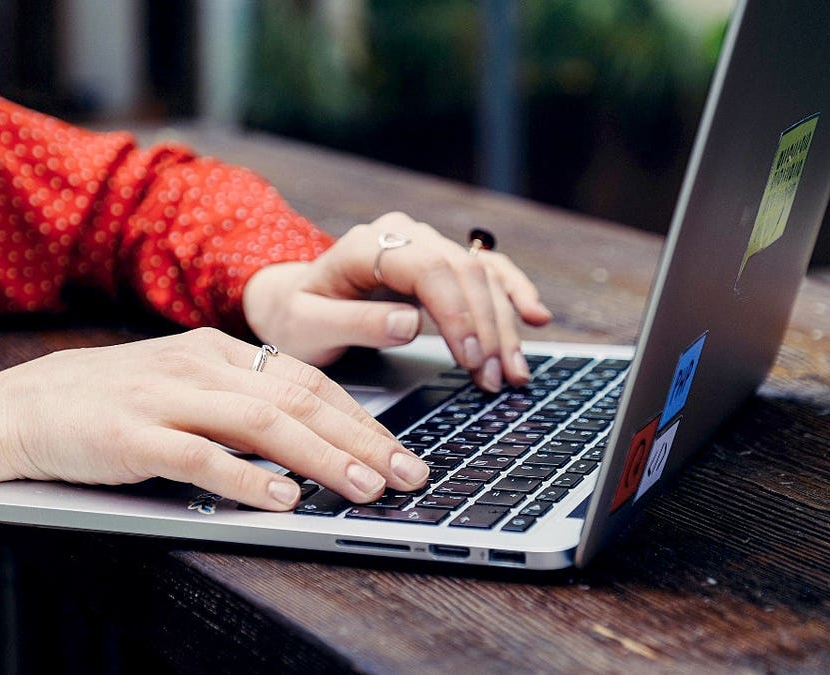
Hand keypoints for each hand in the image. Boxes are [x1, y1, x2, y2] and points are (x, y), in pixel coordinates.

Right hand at [0, 328, 429, 511]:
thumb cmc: (110, 403)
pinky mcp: (132, 438)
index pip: (306, 381)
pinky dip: (243, 478)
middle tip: (406, 474)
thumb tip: (308, 438)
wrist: (17, 407)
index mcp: (216, 351)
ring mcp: (165, 399)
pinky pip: (197, 457)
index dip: (360, 416)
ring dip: (320, 457)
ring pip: (260, 423)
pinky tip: (281, 498)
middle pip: (297, 400)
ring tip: (363, 487)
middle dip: (361, 438)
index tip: (401, 449)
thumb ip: (238, 403)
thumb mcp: (182, 385)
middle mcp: (199, 367)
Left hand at [242, 212, 551, 390]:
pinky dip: (513, 293)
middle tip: (493, 378)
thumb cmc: (297, 316)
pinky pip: (487, 271)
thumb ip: (354, 324)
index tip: (469, 357)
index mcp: (367, 245)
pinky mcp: (441, 264)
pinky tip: (535, 317)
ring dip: (504, 325)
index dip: (456, 313)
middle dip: (486, 328)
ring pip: (482, 276)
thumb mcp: (308, 327)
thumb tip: (409, 323)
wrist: (294, 301)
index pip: (428, 269)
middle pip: (463, 273)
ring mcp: (426, 246)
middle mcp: (403, 236)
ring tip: (512, 373)